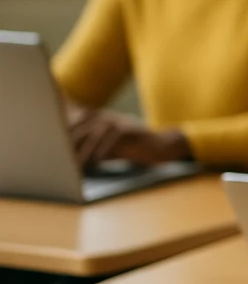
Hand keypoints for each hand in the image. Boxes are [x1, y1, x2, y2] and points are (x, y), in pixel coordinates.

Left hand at [68, 107, 190, 165]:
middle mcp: (104, 116)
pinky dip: (100, 151)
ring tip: (74, 166)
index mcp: (96, 118)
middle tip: (59, 163)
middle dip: (68, 148)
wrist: (158, 146)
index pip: (72, 127)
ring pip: (92, 136)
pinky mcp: (126, 128)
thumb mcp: (104, 147)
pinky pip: (109, 140)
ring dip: (82, 152)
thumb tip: (66, 159)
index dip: (61, 140)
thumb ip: (87, 148)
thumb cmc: (129, 149)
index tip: (52, 153)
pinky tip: (95, 162)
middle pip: (79, 131)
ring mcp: (116, 120)